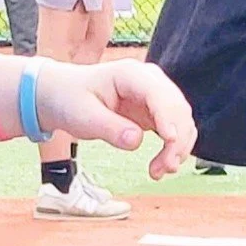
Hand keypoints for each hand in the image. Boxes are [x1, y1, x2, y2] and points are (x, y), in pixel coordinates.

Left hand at [35, 59, 196, 179]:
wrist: (64, 96)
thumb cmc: (71, 100)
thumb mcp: (83, 116)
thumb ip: (109, 128)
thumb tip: (136, 141)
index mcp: (130, 74)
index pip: (158, 94)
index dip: (168, 117)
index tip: (170, 141)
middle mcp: (149, 81)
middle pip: (177, 108)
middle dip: (177, 140)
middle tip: (164, 168)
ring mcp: (155, 95)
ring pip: (181, 121)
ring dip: (178, 148)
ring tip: (159, 172)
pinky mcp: (155, 111)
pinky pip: (175, 129)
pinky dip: (174, 148)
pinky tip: (162, 166)